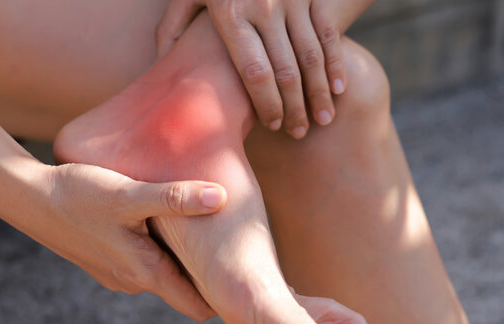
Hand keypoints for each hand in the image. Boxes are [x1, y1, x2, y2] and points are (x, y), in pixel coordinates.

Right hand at [16, 163, 226, 320]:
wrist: (28, 197)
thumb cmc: (79, 195)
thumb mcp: (130, 194)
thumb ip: (175, 198)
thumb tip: (221, 198)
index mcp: (145, 273)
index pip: (197, 305)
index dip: (223, 298)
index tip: (248, 282)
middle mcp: (134, 281)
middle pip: (184, 289)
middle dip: (209, 275)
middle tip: (238, 248)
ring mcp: (119, 272)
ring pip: (165, 273)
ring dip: (185, 258)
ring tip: (210, 230)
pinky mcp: (109, 258)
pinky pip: (147, 261)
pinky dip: (163, 249)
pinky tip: (171, 224)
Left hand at [156, 0, 345, 138]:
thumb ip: (172, 27)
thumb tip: (164, 66)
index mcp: (230, 13)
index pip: (254, 72)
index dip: (266, 103)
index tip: (272, 125)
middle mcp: (263, 6)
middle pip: (286, 71)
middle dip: (295, 107)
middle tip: (297, 132)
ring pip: (311, 57)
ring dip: (320, 92)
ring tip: (322, 119)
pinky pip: (328, 35)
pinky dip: (336, 65)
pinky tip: (339, 90)